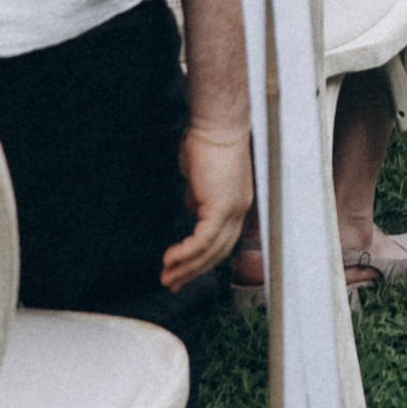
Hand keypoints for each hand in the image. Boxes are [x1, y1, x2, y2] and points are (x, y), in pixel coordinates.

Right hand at [165, 121, 254, 292]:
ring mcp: (234, 210)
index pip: (222, 240)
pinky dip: (186, 252)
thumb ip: (198, 196)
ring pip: (211, 251)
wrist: (216, 125)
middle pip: (219, 252)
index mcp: (236, 203)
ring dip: (187, 267)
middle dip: (193, 270)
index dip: (203, 258)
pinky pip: (203, 240)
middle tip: (172, 282)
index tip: (183, 269)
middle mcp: (240, 210)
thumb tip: (192, 209)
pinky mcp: (222, 207)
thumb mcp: (200, 177)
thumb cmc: (206, 142)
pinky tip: (171, 259)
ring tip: (167, 276)